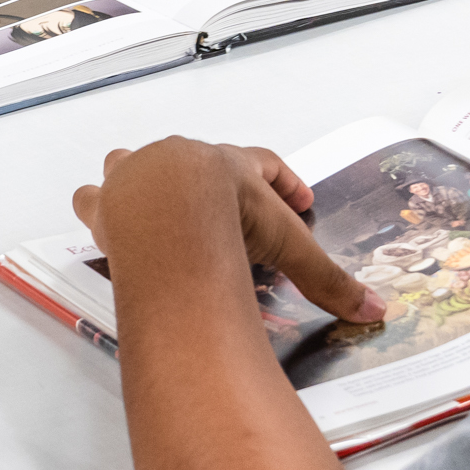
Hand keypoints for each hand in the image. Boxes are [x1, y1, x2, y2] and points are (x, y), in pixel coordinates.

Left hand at [72, 139, 387, 325]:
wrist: (173, 212)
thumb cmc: (230, 219)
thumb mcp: (289, 249)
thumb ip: (328, 280)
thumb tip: (375, 309)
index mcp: (230, 165)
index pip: (265, 165)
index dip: (284, 182)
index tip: (299, 199)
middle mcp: (183, 160)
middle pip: (198, 160)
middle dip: (209, 182)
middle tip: (221, 209)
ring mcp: (141, 175)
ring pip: (136, 164)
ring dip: (143, 179)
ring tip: (152, 204)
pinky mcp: (107, 200)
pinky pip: (95, 197)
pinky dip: (99, 208)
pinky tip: (104, 218)